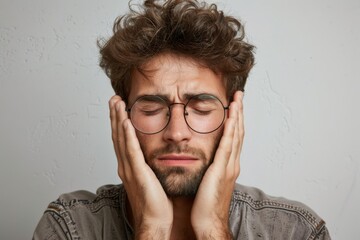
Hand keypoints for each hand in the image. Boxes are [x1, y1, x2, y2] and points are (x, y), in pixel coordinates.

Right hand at [109, 95, 172, 238]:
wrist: (155, 220)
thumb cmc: (155, 202)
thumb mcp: (150, 177)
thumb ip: (148, 163)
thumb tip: (152, 153)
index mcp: (129, 166)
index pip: (122, 139)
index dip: (119, 122)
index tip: (119, 106)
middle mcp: (125, 165)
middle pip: (118, 135)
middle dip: (115, 116)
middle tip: (114, 98)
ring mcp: (129, 169)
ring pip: (121, 139)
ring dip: (118, 120)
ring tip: (117, 103)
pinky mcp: (137, 173)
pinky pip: (131, 151)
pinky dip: (128, 135)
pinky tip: (126, 122)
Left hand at [191, 91, 243, 238]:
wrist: (208, 222)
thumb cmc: (206, 205)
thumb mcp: (209, 181)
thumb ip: (210, 167)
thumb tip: (206, 159)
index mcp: (228, 165)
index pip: (234, 137)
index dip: (235, 121)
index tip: (234, 106)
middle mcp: (232, 163)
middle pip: (238, 133)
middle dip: (239, 113)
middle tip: (239, 97)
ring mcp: (229, 166)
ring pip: (235, 135)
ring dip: (237, 116)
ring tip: (237, 100)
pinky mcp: (221, 170)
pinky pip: (227, 145)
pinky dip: (230, 130)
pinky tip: (230, 117)